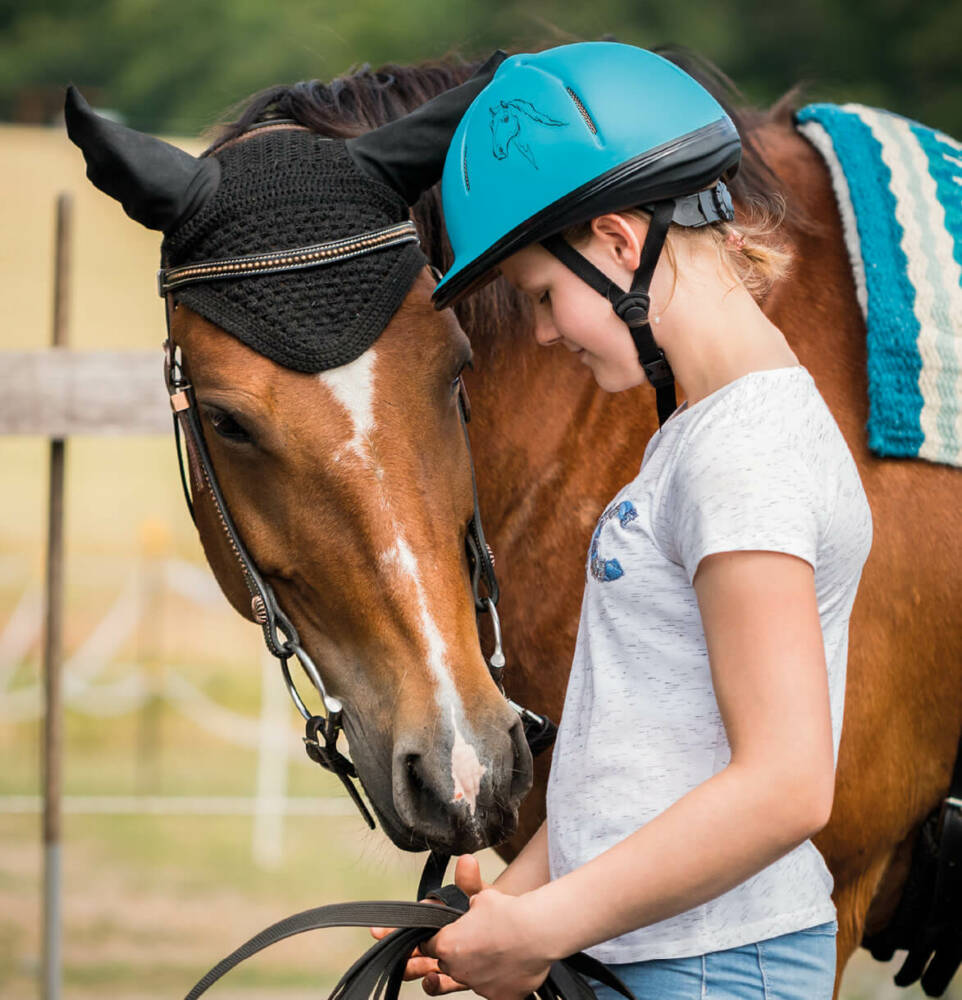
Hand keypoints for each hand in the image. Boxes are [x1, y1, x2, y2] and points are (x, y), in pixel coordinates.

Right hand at [370, 855, 489, 993]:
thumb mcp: (481, 895)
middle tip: (394, 953)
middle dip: (401, 949)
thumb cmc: (491, 910)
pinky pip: (442, 983)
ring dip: (413, 967)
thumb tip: (467, 860)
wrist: (514, 934)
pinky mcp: (459, 975)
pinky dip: (433, 984)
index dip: (397, 925)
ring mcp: (448, 958)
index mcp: (440, 916)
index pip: (416, 919)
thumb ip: (470, 882)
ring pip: (423, 966)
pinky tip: (432, 980)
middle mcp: (440, 938)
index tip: (378, 930)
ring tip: (411, 968)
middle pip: (414, 946)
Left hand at [419, 881, 551, 999]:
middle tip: (477, 939)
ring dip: (479, 967)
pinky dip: (501, 979)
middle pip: (449, 964)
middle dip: (459, 953)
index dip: (440, 938)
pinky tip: (511, 963)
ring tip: (498, 949)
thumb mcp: (481, 894)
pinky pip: (495, 989)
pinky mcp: (499, 998)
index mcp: (447, 945)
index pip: (430, 946)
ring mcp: (478, 987)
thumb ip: (467, 896)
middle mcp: (458, 970)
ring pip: (472, 978)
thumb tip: (467, 887)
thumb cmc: (507, 912)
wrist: (536, 931)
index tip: (451, 933)